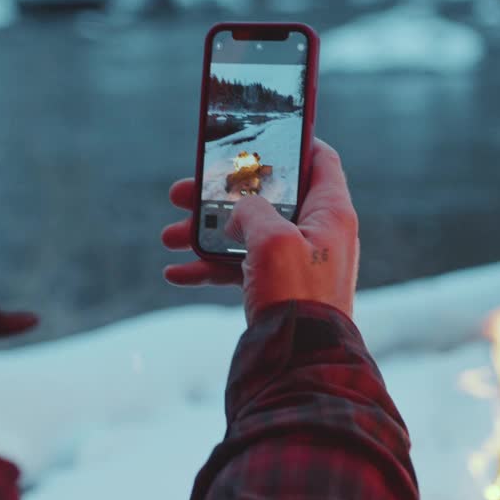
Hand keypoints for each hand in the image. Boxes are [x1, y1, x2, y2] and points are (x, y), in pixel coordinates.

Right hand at [161, 138, 359, 324]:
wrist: (299, 363)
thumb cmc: (297, 296)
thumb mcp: (272, 239)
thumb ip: (252, 210)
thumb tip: (239, 210)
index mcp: (330, 212)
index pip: (318, 160)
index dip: (290, 142)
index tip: (256, 136)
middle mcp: (316, 234)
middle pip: (266, 198)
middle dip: (220, 195)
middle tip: (180, 193)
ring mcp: (296, 263)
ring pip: (245, 234)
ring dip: (205, 232)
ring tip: (169, 237)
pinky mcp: (278, 290)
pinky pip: (239, 269)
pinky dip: (209, 268)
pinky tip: (176, 273)